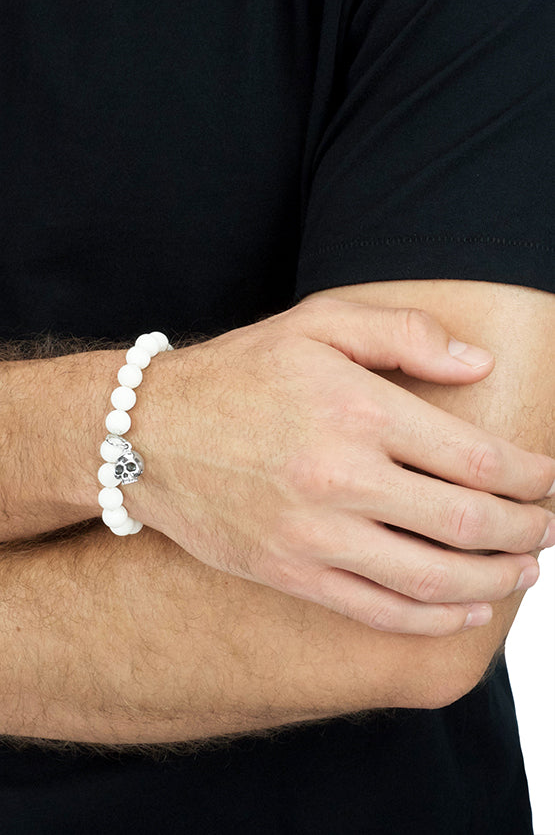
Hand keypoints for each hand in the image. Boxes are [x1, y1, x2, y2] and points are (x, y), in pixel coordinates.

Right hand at [131, 298, 554, 634]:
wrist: (148, 433)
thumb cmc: (240, 372)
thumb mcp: (317, 324)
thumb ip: (405, 334)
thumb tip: (480, 366)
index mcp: (359, 409)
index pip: (479, 459)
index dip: (534, 476)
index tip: (552, 480)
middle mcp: (343, 477)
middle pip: (469, 522)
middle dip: (529, 530)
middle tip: (550, 527)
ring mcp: (315, 534)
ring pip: (432, 578)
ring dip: (494, 580)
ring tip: (524, 571)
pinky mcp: (291, 572)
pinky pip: (378, 610)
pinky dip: (433, 617)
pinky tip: (464, 610)